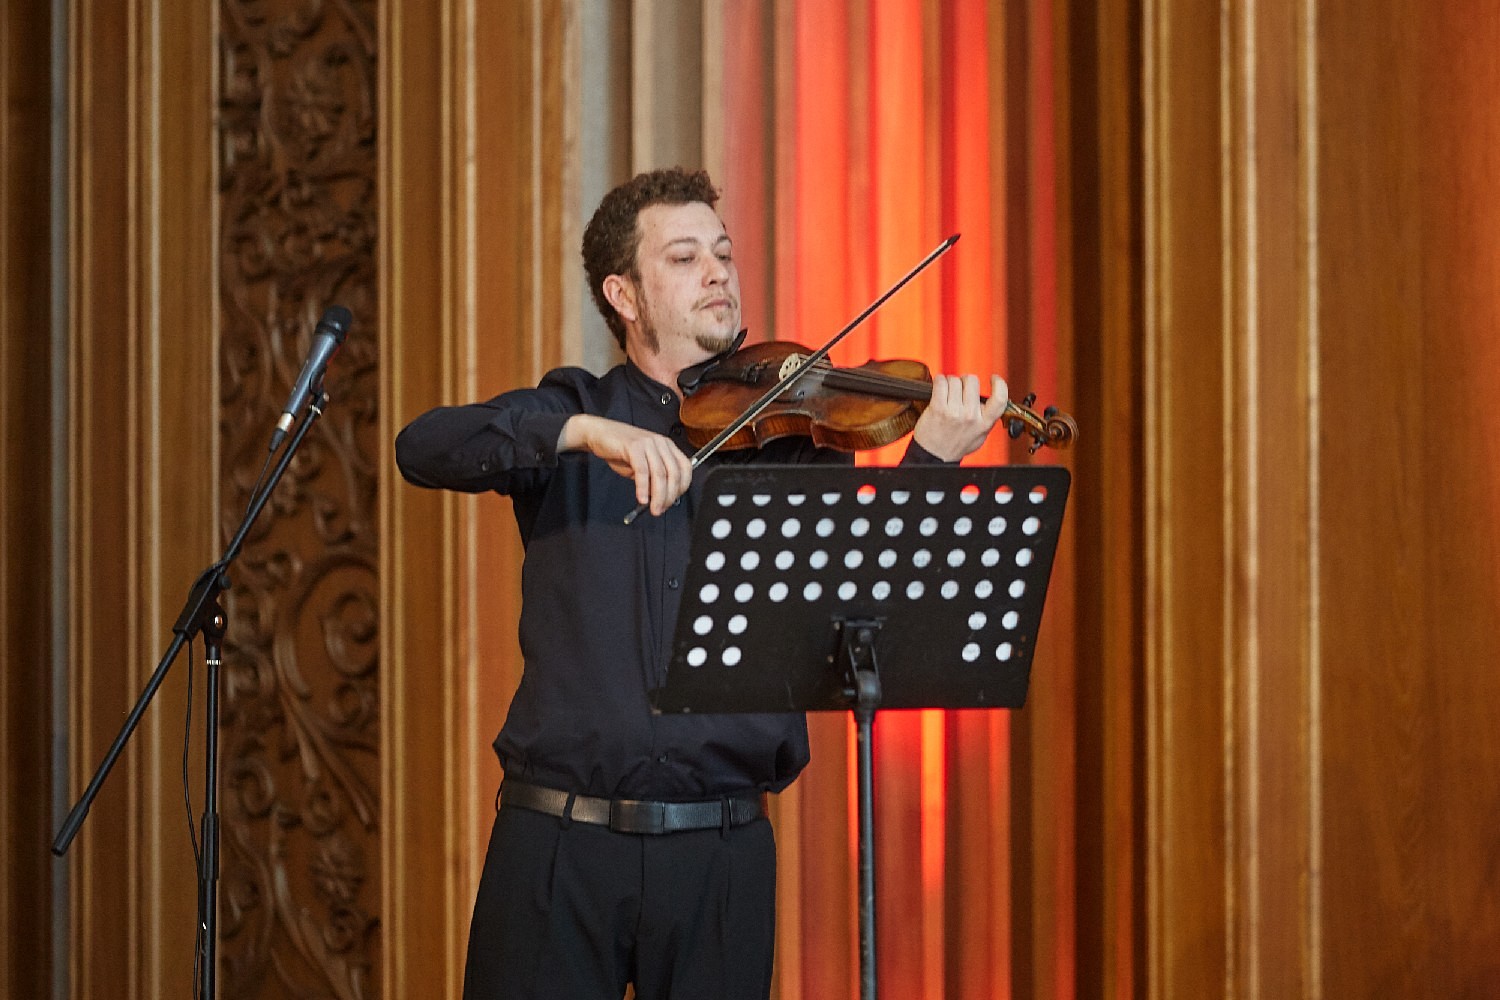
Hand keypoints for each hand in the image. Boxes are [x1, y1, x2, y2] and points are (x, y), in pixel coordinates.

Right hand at [559, 414, 692, 515]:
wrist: (600, 434)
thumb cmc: (621, 450)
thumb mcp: (642, 466)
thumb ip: (653, 479)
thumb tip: (660, 498)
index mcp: (667, 446)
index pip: (685, 467)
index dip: (682, 487)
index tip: (673, 501)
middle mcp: (661, 443)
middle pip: (674, 473)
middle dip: (669, 496)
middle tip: (661, 509)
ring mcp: (648, 443)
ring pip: (660, 474)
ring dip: (658, 496)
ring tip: (653, 509)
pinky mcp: (634, 446)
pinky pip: (642, 471)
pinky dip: (643, 487)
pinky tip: (641, 498)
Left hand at [911, 374, 1009, 461]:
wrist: (934, 456)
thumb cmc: (955, 445)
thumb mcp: (979, 436)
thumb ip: (988, 419)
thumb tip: (992, 401)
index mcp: (984, 423)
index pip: (1000, 398)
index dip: (999, 384)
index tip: (994, 378)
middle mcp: (970, 416)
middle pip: (972, 381)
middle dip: (966, 381)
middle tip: (961, 389)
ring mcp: (954, 412)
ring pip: (955, 380)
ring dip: (950, 382)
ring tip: (948, 392)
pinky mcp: (938, 408)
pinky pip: (940, 383)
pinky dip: (939, 381)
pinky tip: (939, 387)